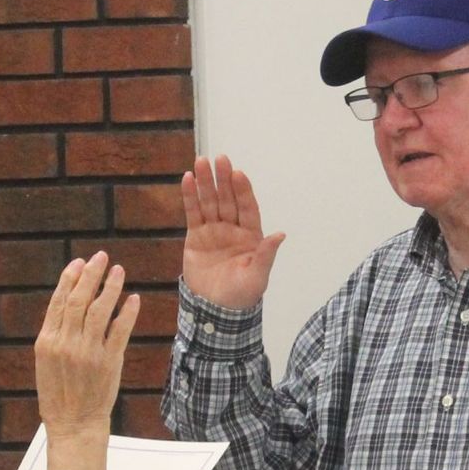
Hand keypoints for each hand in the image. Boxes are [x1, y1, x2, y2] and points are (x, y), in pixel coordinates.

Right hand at [34, 252, 138, 437]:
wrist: (73, 423)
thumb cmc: (58, 393)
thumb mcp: (45, 361)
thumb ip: (55, 333)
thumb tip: (67, 303)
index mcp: (47, 341)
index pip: (59, 301)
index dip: (70, 279)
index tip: (79, 262)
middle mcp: (67, 343)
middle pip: (79, 300)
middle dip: (91, 274)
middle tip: (100, 256)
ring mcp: (89, 352)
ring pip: (101, 310)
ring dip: (110, 287)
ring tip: (118, 270)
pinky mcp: (109, 362)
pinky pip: (120, 331)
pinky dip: (127, 313)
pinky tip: (133, 298)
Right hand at [182, 154, 284, 308]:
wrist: (215, 310)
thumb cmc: (241, 296)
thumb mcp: (257, 277)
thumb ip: (266, 254)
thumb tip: (281, 235)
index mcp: (251, 236)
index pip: (247, 208)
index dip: (243, 191)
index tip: (238, 174)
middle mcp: (233, 229)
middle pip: (227, 199)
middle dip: (223, 179)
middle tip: (219, 159)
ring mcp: (214, 230)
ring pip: (209, 202)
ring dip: (205, 182)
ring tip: (200, 162)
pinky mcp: (196, 236)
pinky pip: (193, 213)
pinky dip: (190, 197)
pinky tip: (187, 179)